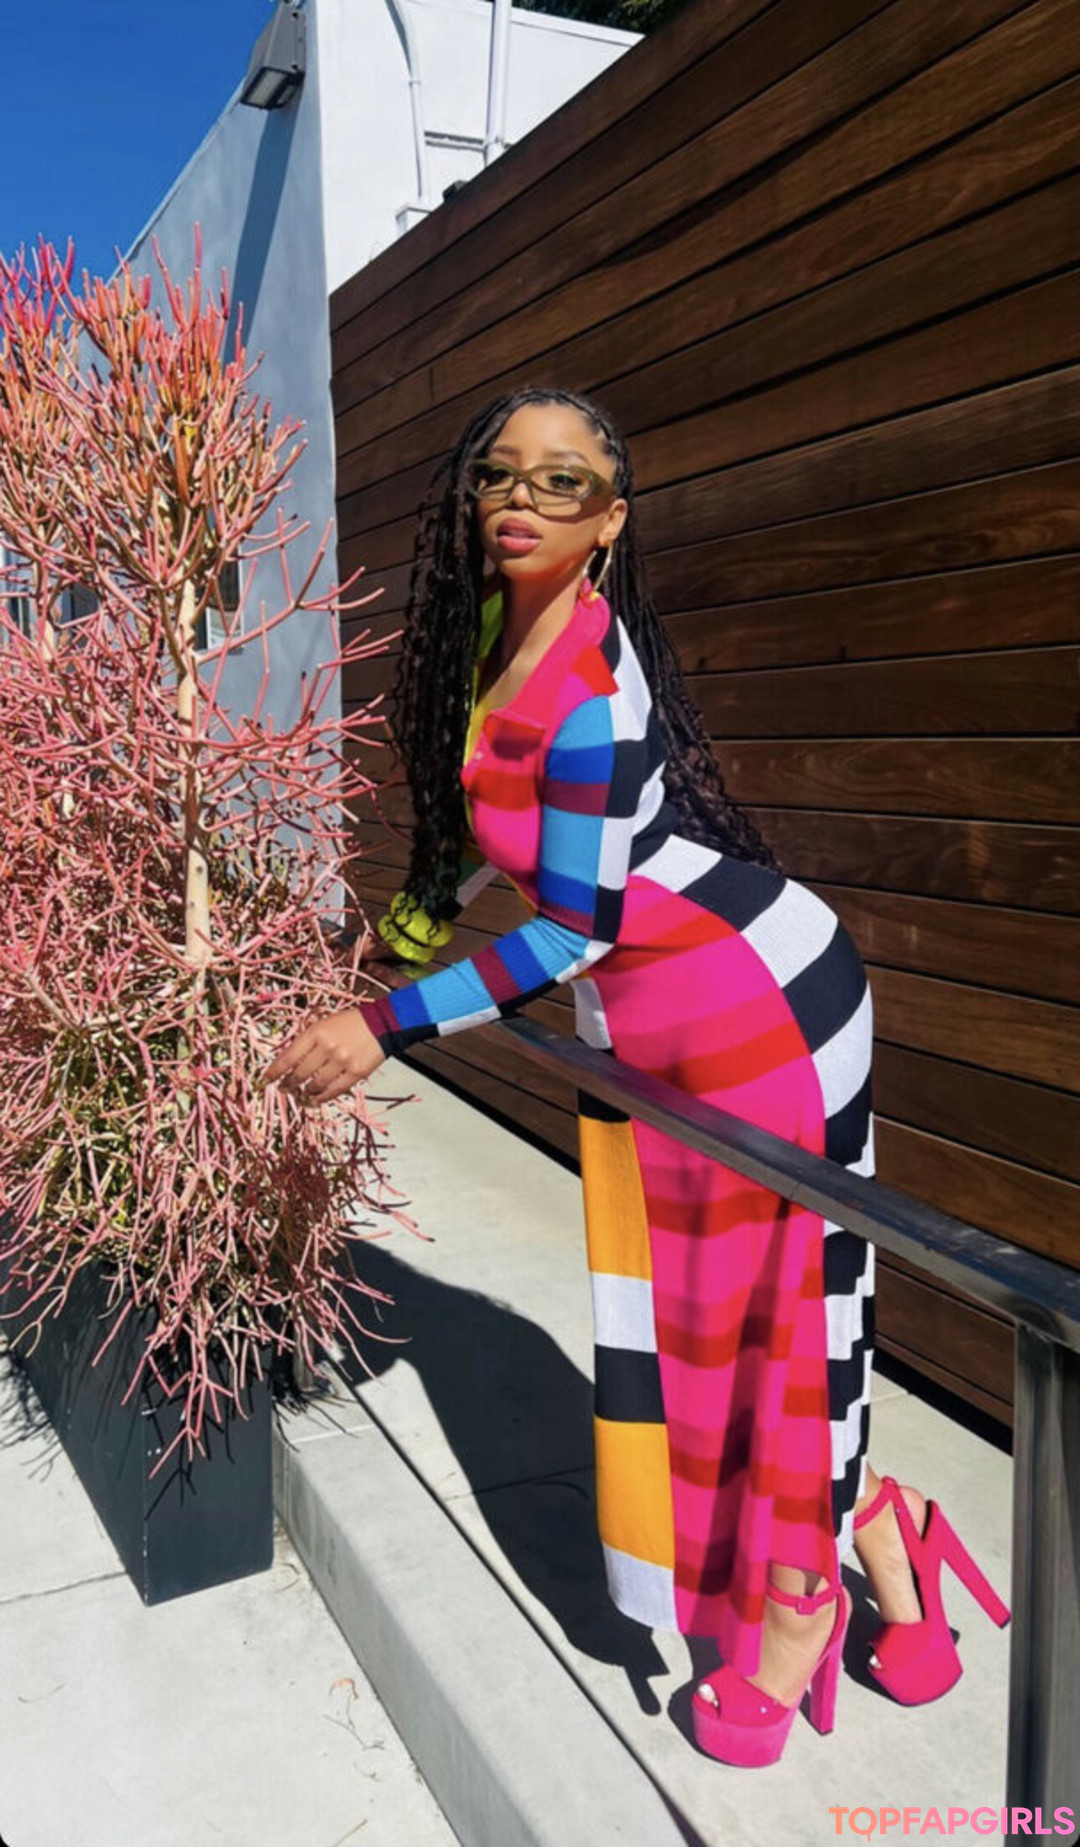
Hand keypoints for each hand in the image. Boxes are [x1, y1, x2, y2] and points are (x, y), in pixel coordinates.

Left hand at [261, 1007, 385, 1105]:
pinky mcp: (355, 1073)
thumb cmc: (351, 1022)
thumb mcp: (324, 1024)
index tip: (266, 1079)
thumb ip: (307, 1041)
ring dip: (305, 1092)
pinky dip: (322, 1098)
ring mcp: (342, 1062)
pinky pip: (334, 1091)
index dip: (274, 1071)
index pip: (288, 1057)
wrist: (383, 1023)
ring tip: (301, 1093)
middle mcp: (327, 1047)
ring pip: (315, 1085)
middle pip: (299, 1074)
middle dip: (288, 1084)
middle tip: (283, 1088)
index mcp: (316, 1032)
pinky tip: (315, 1099)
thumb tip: (289, 1062)